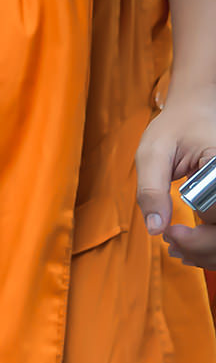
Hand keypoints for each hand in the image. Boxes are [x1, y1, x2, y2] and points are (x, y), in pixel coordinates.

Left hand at [135, 87, 215, 266]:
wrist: (195, 110)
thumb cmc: (176, 126)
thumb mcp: (153, 153)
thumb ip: (151, 190)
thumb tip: (154, 228)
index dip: (198, 235)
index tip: (169, 234)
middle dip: (203, 248)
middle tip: (171, 242)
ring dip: (208, 251)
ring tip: (177, 246)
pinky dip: (211, 245)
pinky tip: (187, 243)